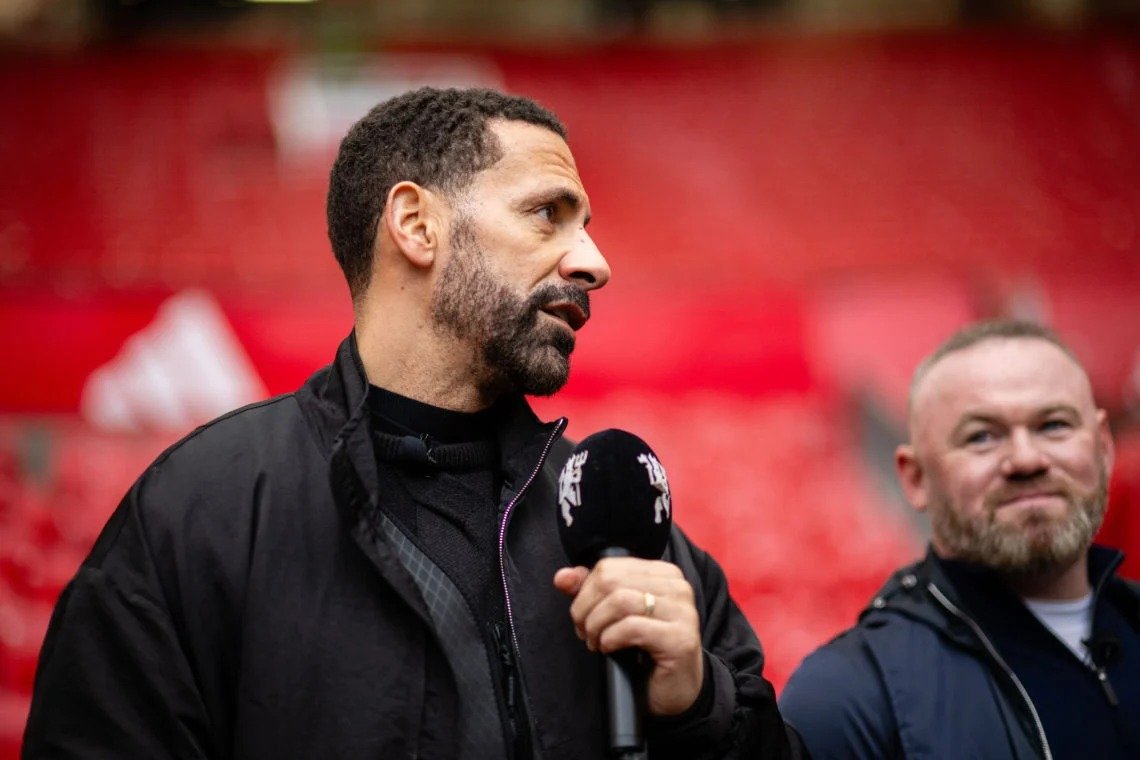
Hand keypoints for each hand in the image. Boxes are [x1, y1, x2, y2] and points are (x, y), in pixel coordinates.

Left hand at [553, 557, 703, 716]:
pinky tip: (610, 649)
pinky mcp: (681, 639)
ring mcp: (683, 612)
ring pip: (620, 601)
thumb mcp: (615, 616)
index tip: (583, 616)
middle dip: (587, 609)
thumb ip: (590, 591)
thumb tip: (562, 577)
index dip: (585, 592)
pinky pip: (632, 628)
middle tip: (586, 632)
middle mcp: (678, 587)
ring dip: (597, 625)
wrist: (676, 690)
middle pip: (611, 582)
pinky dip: (611, 638)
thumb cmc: (646, 651)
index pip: (609, 567)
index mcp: (663, 573)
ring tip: (596, 642)